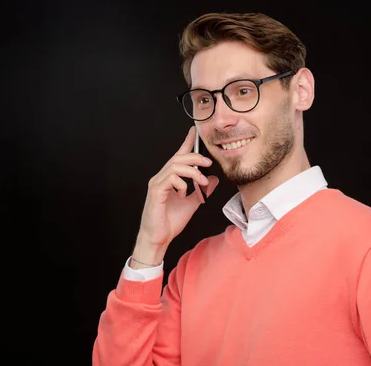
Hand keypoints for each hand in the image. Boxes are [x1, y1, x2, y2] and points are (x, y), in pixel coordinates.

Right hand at [136, 126, 218, 254]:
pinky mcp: (156, 191)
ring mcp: (157, 183)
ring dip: (192, 171)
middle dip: (195, 157)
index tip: (193, 132)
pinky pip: (170, 178)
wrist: (159, 238)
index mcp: (169, 178)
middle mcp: (161, 177)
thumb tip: (214, 179)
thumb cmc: (171, 221)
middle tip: (208, 163)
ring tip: (202, 181)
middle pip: (178, 158)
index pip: (179, 156)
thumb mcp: (193, 203)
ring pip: (175, 166)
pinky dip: (182, 183)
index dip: (186, 143)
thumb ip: (202, 190)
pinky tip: (185, 193)